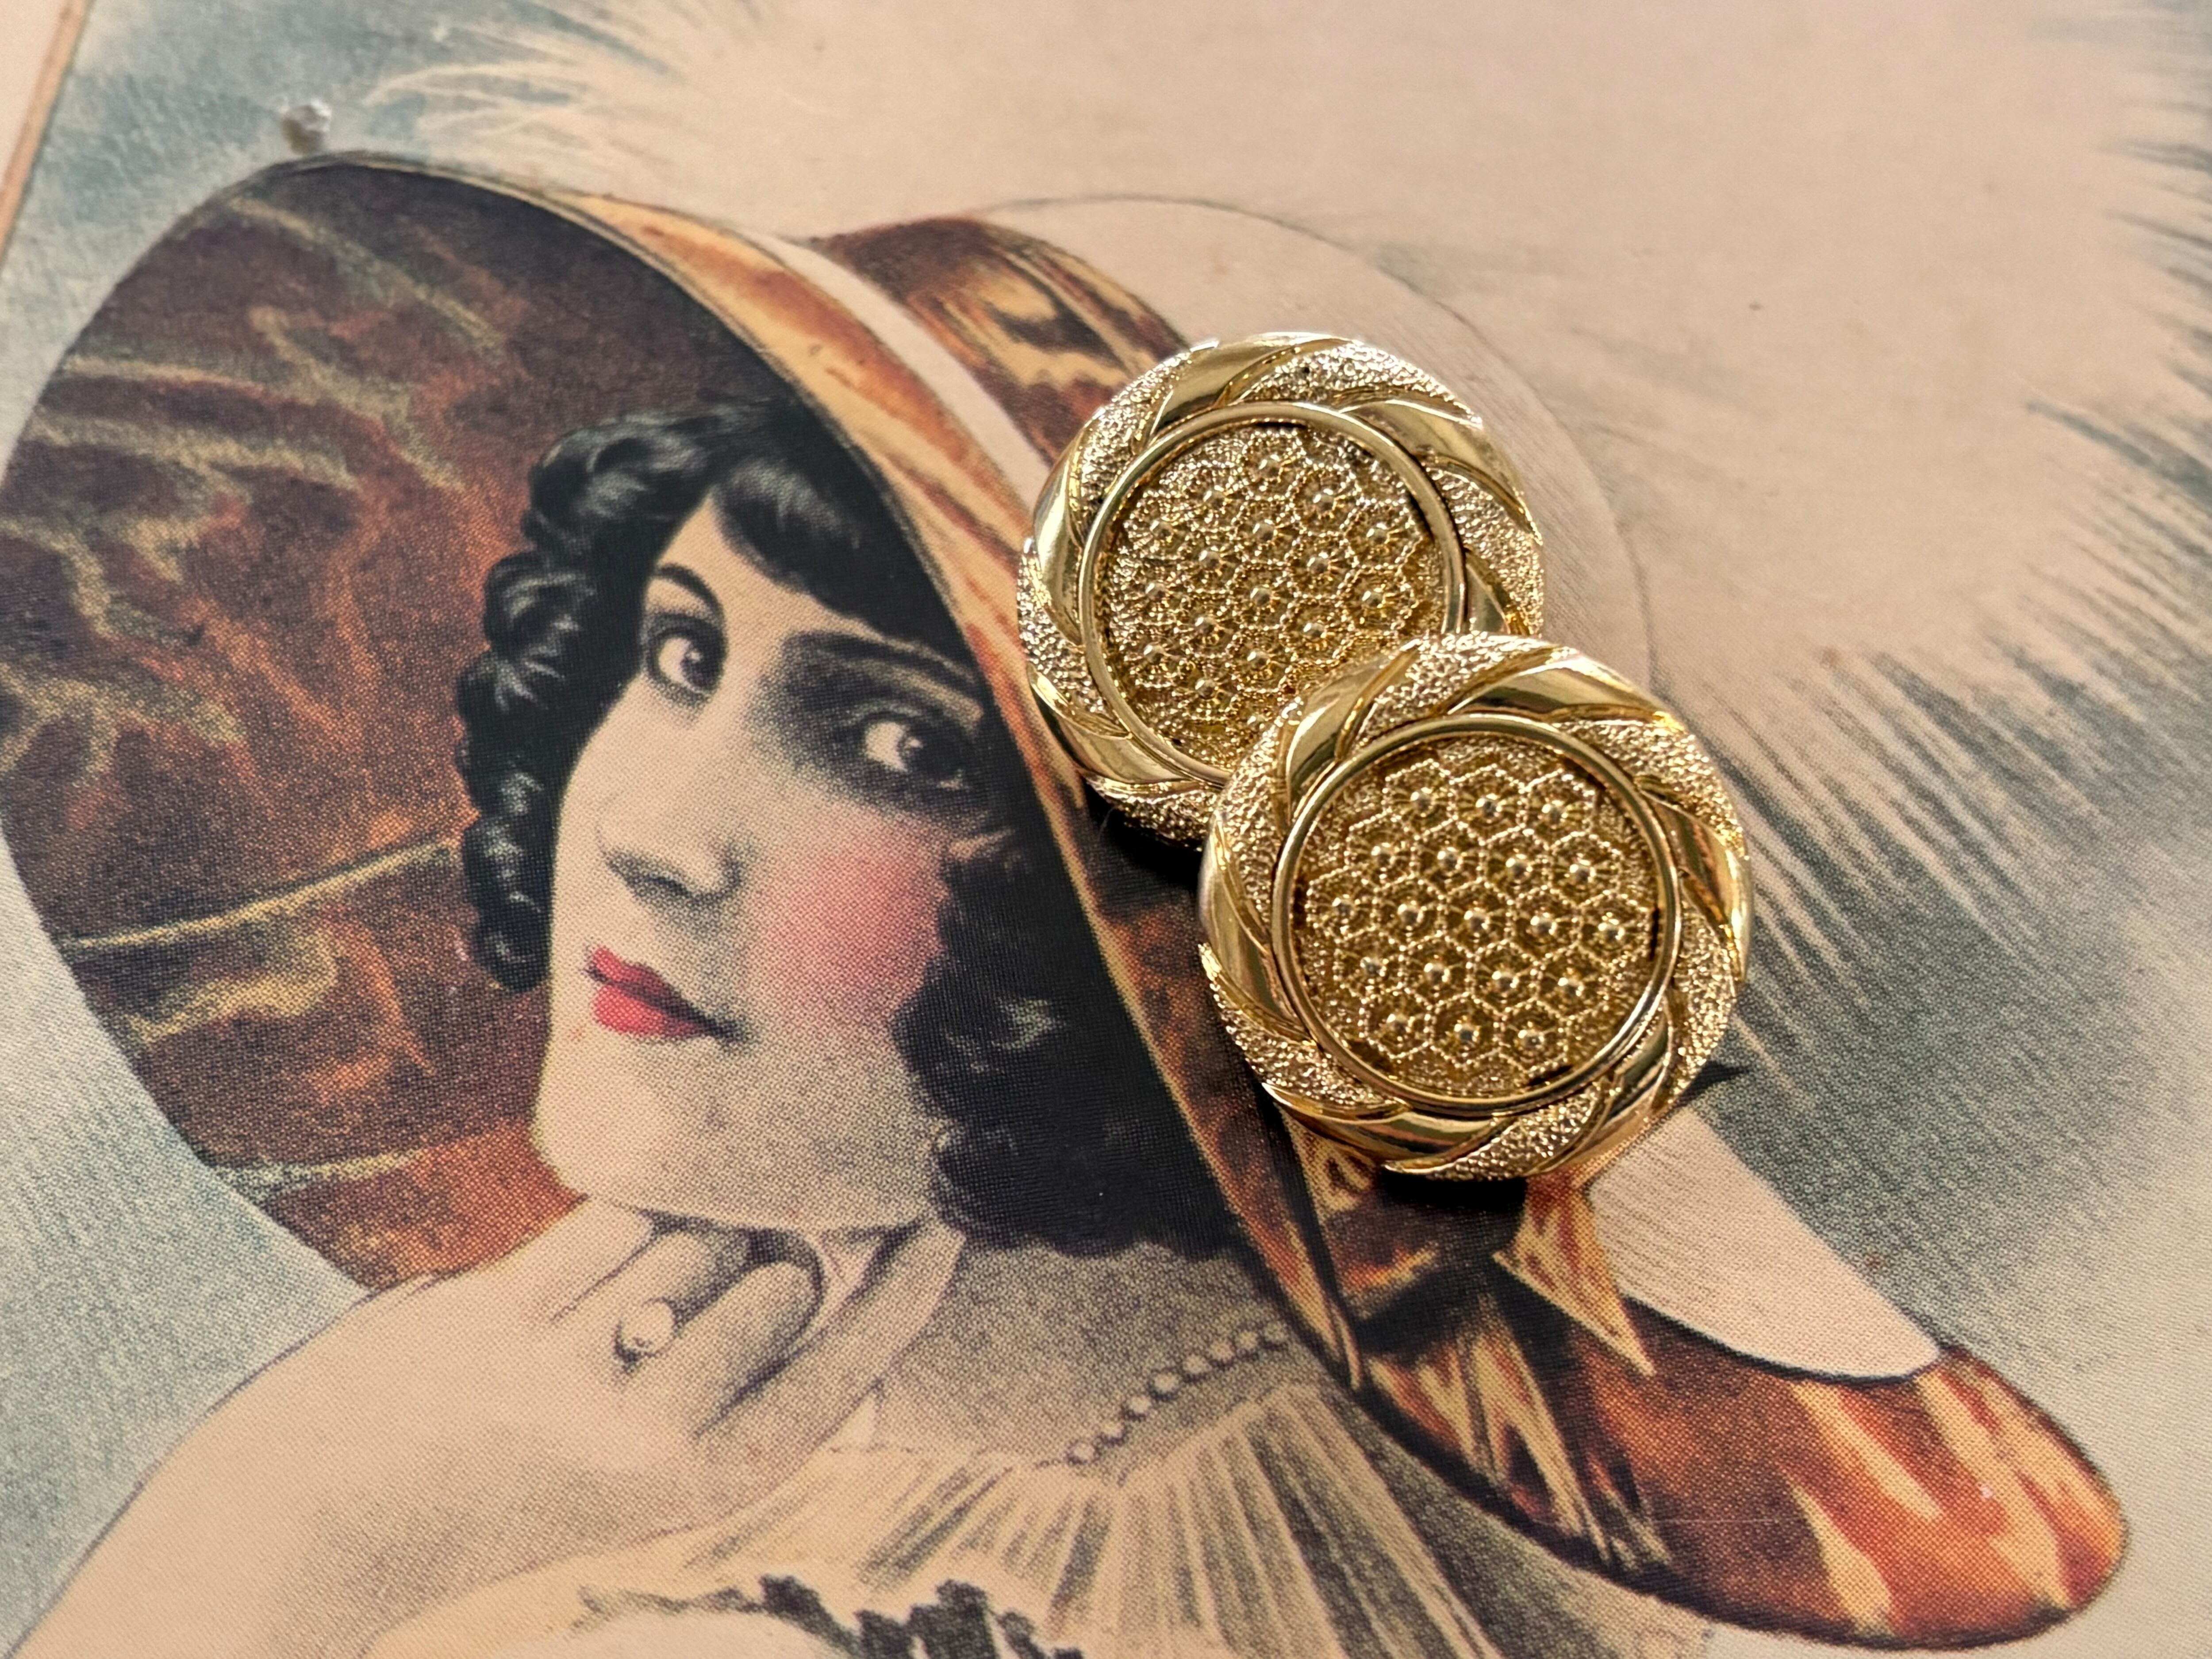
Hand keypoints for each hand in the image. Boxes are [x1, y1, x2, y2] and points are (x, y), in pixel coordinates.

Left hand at [19, 1204, 961, 1658]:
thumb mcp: (656, 1462)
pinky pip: (619, 1215)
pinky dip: (614, 1222)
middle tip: (684, 1304)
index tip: (945, 1222)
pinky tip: (570, 1281)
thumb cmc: (524, 1471)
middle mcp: (662, 1437)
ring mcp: (587, 1375)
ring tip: (606, 1309)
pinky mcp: (516, 1315)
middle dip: (756, 1259)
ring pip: (702, 1234)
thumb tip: (810, 1255)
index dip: (908, 1287)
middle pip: (781, 1277)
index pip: (852, 1363)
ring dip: (671, 1239)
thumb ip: (742, 1374)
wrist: (344, 1510)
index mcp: (712, 1481)